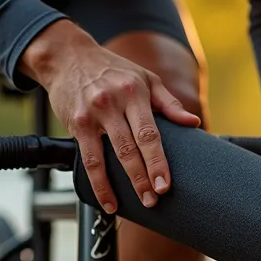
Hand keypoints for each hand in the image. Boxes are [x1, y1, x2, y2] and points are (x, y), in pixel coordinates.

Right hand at [20, 20, 200, 212]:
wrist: (67, 57)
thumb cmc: (112, 69)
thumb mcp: (145, 78)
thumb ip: (169, 103)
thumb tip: (193, 122)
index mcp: (135, 93)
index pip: (149, 133)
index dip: (158, 161)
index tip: (165, 184)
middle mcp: (112, 103)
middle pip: (130, 148)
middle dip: (143, 178)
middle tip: (154, 199)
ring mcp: (92, 114)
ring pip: (106, 157)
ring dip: (119, 186)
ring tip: (135, 204)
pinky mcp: (75, 124)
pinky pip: (88, 160)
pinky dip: (98, 184)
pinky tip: (108, 200)